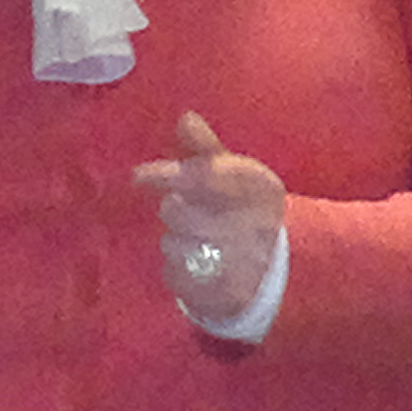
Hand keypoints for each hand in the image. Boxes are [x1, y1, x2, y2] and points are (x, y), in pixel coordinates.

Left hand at [130, 111, 284, 318]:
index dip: (168, 176)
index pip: (203, 177)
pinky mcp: (217, 294)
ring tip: (201, 239)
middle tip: (191, 210)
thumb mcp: (233, 173)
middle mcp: (249, 227)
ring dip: (177, 240)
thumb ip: (206, 148)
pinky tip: (198, 263)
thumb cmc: (245, 207)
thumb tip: (185, 117)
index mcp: (258, 187)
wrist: (274, 266)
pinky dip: (179, 267)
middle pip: (175, 211)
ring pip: (171, 243)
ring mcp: (234, 263)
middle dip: (176, 208)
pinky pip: (174, 273)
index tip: (137, 176)